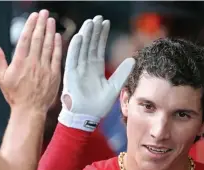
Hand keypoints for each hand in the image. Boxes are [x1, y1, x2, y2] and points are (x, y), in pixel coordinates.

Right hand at [0, 10, 61, 112]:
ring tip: (51, 21)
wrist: (30, 109)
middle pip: (37, 39)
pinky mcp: (54, 74)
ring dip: (50, 32)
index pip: (25, 39)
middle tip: (44, 13)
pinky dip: (58, 46)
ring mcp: (45, 68)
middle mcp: (33, 63)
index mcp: (20, 62)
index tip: (33, 17)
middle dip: (41, 24)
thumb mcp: (2, 78)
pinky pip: (57, 57)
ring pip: (48, 46)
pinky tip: (58, 37)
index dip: (30, 26)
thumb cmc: (16, 95)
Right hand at [59, 15, 134, 130]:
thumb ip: (122, 74)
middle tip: (98, 18)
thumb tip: (132, 60)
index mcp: (96, 69)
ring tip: (90, 22)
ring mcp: (77, 70)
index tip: (105, 23)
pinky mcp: (70, 75)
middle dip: (94, 32)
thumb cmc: (99, 105)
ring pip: (81, 49)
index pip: (98, 48)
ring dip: (85, 36)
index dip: (102, 36)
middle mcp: (86, 67)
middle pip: (90, 45)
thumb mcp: (114, 87)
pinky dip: (75, 48)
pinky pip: (72, 59)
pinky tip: (79, 36)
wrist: (87, 117)